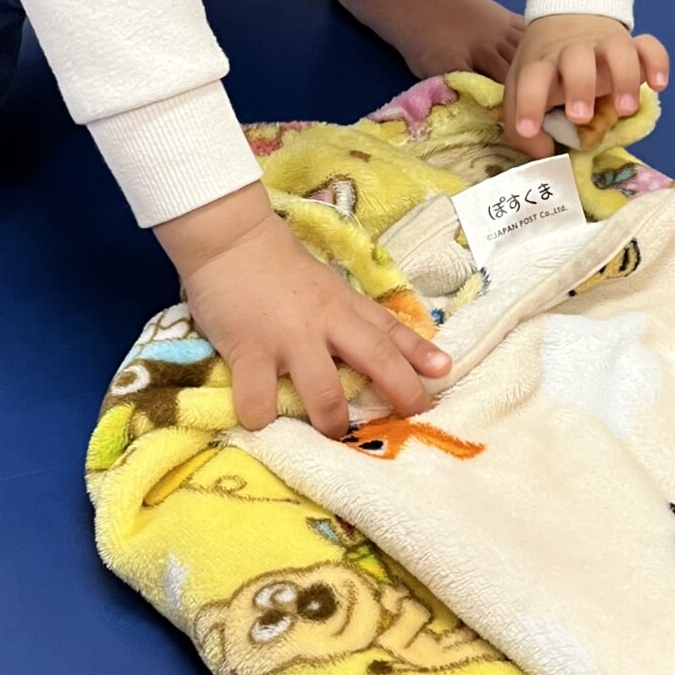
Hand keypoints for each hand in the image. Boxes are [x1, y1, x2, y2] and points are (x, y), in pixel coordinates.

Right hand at [157, 185, 448, 436]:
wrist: (230, 240)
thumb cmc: (277, 266)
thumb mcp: (326, 287)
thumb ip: (350, 315)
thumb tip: (381, 343)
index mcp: (345, 305)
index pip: (390, 330)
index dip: (419, 353)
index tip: (444, 373)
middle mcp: (326, 323)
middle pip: (376, 358)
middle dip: (400, 392)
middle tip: (413, 419)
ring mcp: (289, 338)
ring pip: (324, 391)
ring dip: (333, 420)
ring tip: (333, 434)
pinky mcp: (249, 351)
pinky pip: (258, 397)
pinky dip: (261, 416)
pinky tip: (262, 422)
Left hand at [505, 14, 670, 159]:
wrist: (566, 19)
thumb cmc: (546, 69)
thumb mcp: (521, 92)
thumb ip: (523, 126)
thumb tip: (543, 152)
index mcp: (541, 63)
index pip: (531, 78)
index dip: (528, 104)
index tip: (528, 130)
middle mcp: (573, 52)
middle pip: (576, 59)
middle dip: (580, 86)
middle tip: (581, 117)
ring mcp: (604, 45)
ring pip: (618, 49)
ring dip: (624, 77)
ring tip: (626, 109)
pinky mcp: (631, 45)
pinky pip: (649, 47)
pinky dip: (657, 63)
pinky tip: (658, 86)